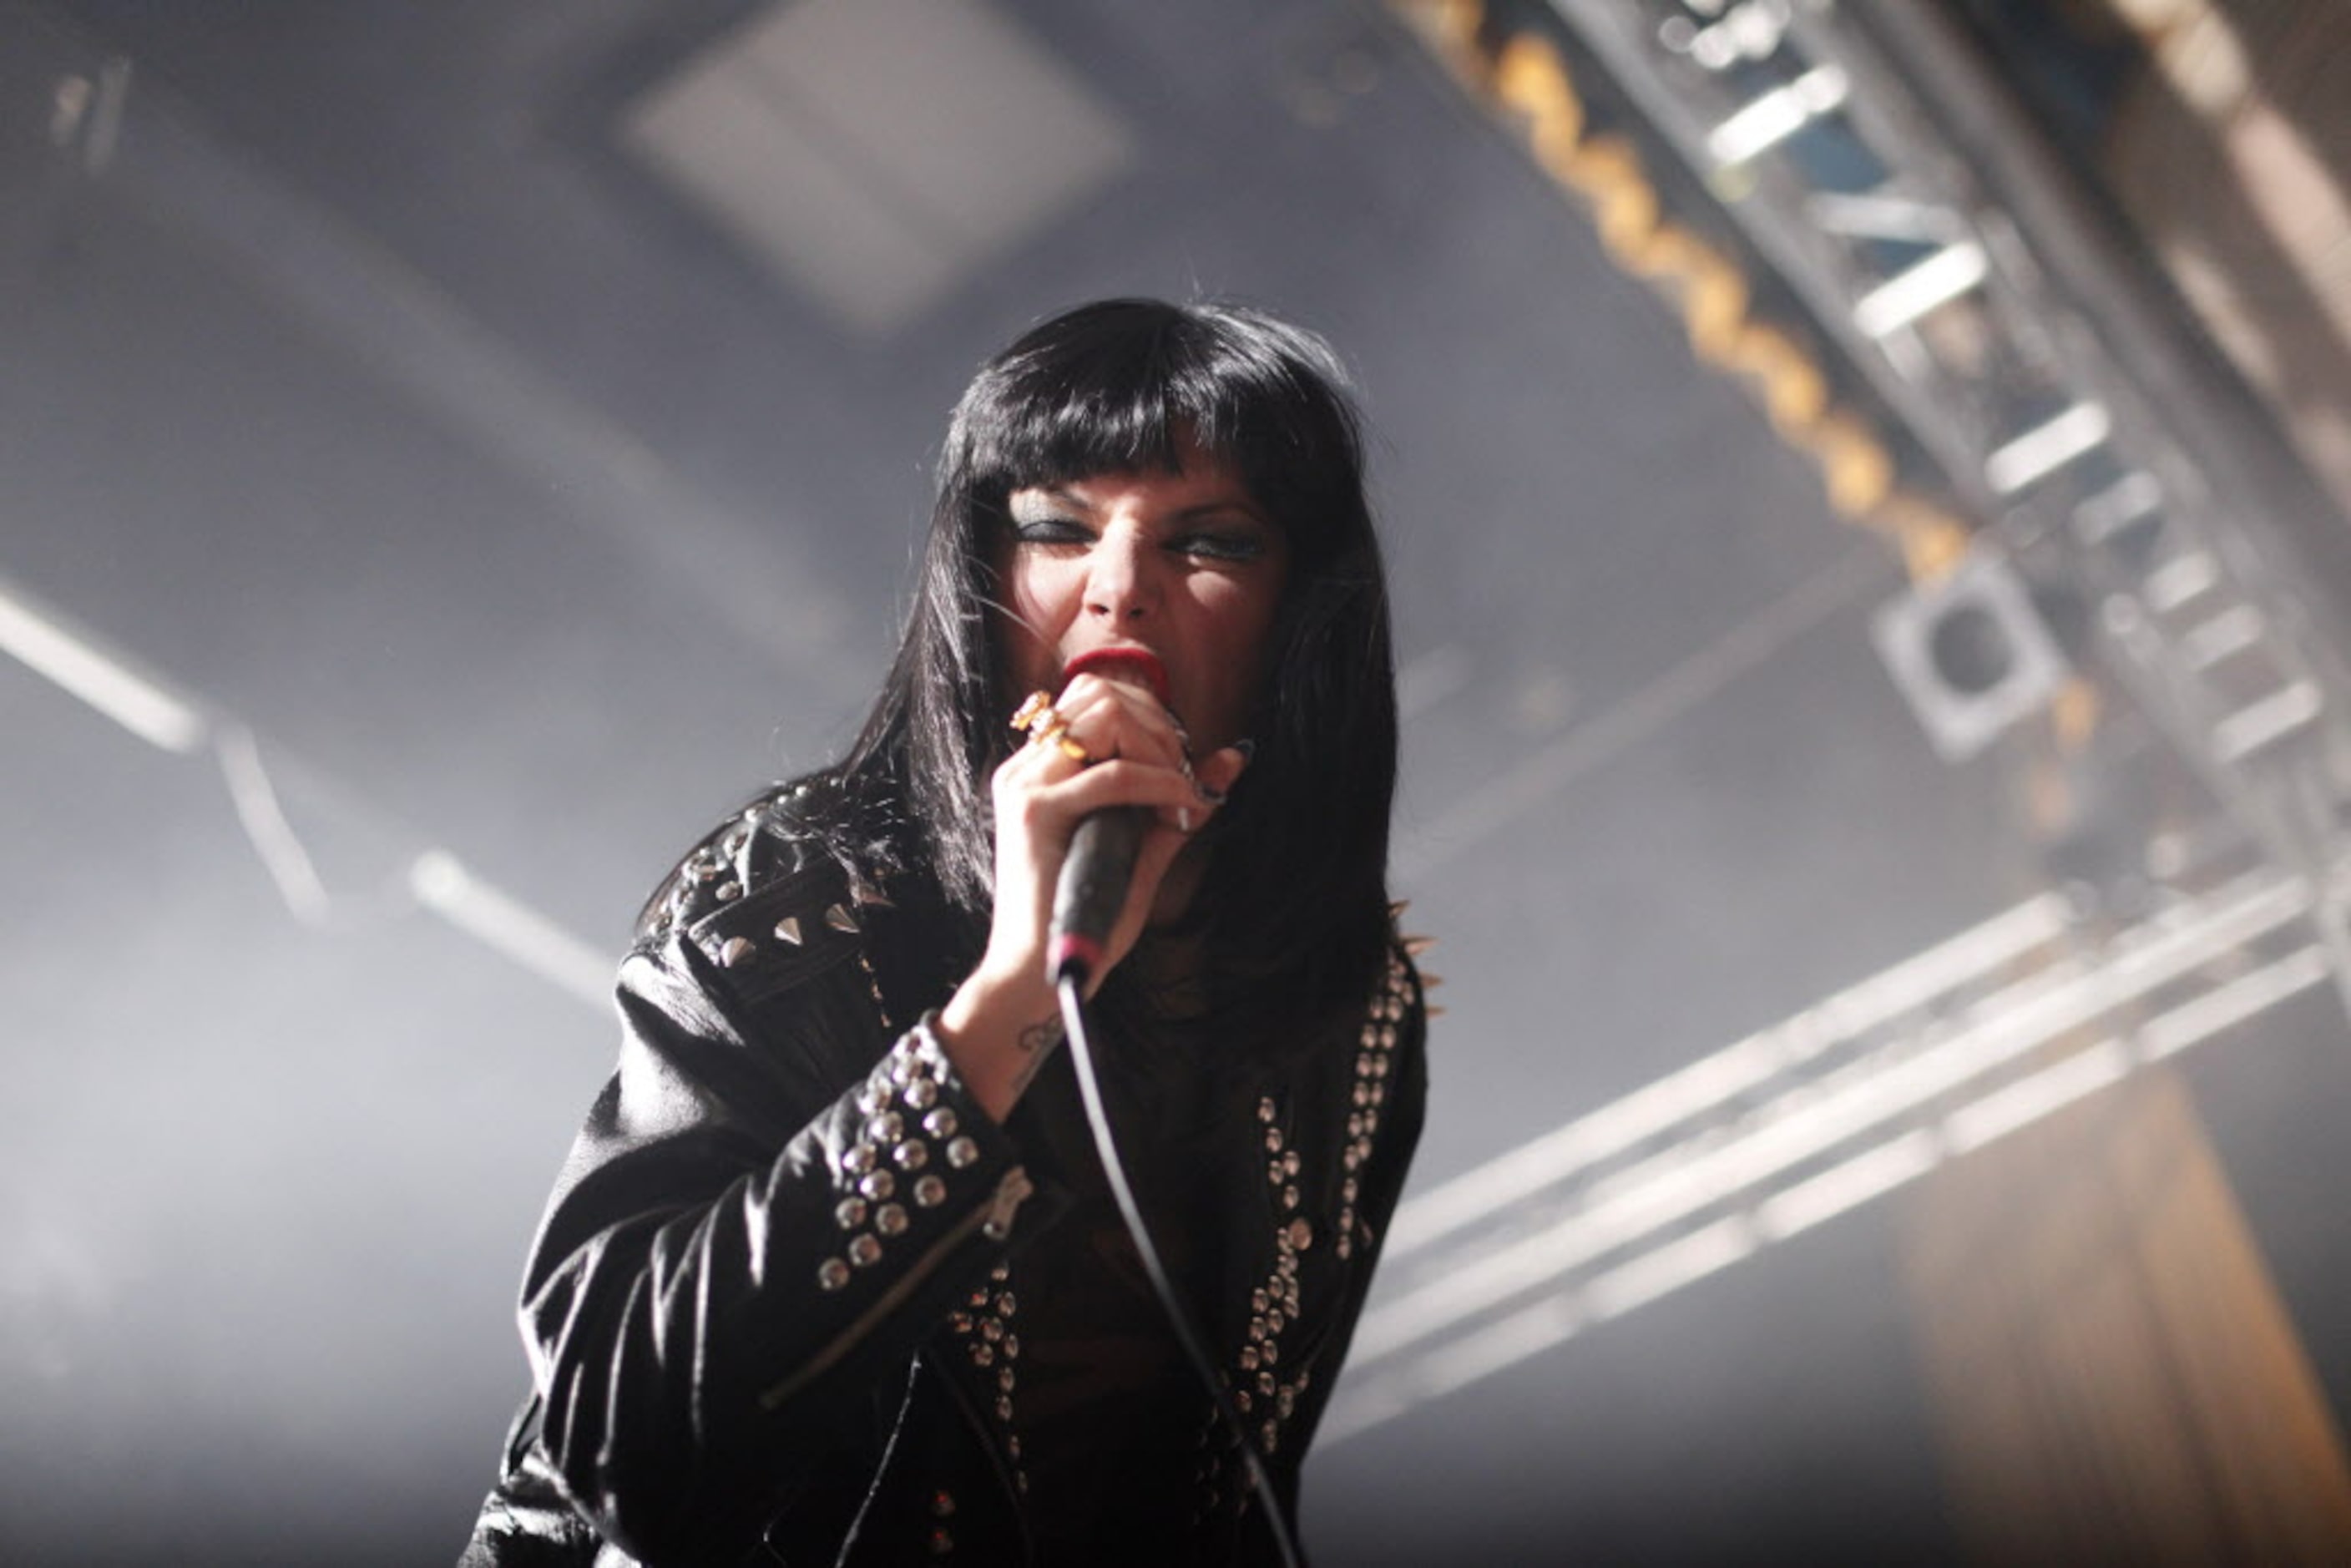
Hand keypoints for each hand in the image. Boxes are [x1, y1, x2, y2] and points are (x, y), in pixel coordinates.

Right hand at [937, 673, 1248, 1118]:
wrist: (1039, 974)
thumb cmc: (1088, 916)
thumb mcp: (1142, 845)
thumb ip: (1178, 798)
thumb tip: (1232, 758)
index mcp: (1040, 768)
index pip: (1097, 694)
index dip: (1151, 716)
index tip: (1181, 767)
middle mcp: (1025, 767)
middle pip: (1100, 691)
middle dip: (1160, 726)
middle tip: (1186, 778)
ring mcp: (1025, 786)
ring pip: (1105, 716)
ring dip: (1158, 748)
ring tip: (1180, 792)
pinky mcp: (1035, 813)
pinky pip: (1113, 775)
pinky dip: (1160, 784)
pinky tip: (1181, 810)